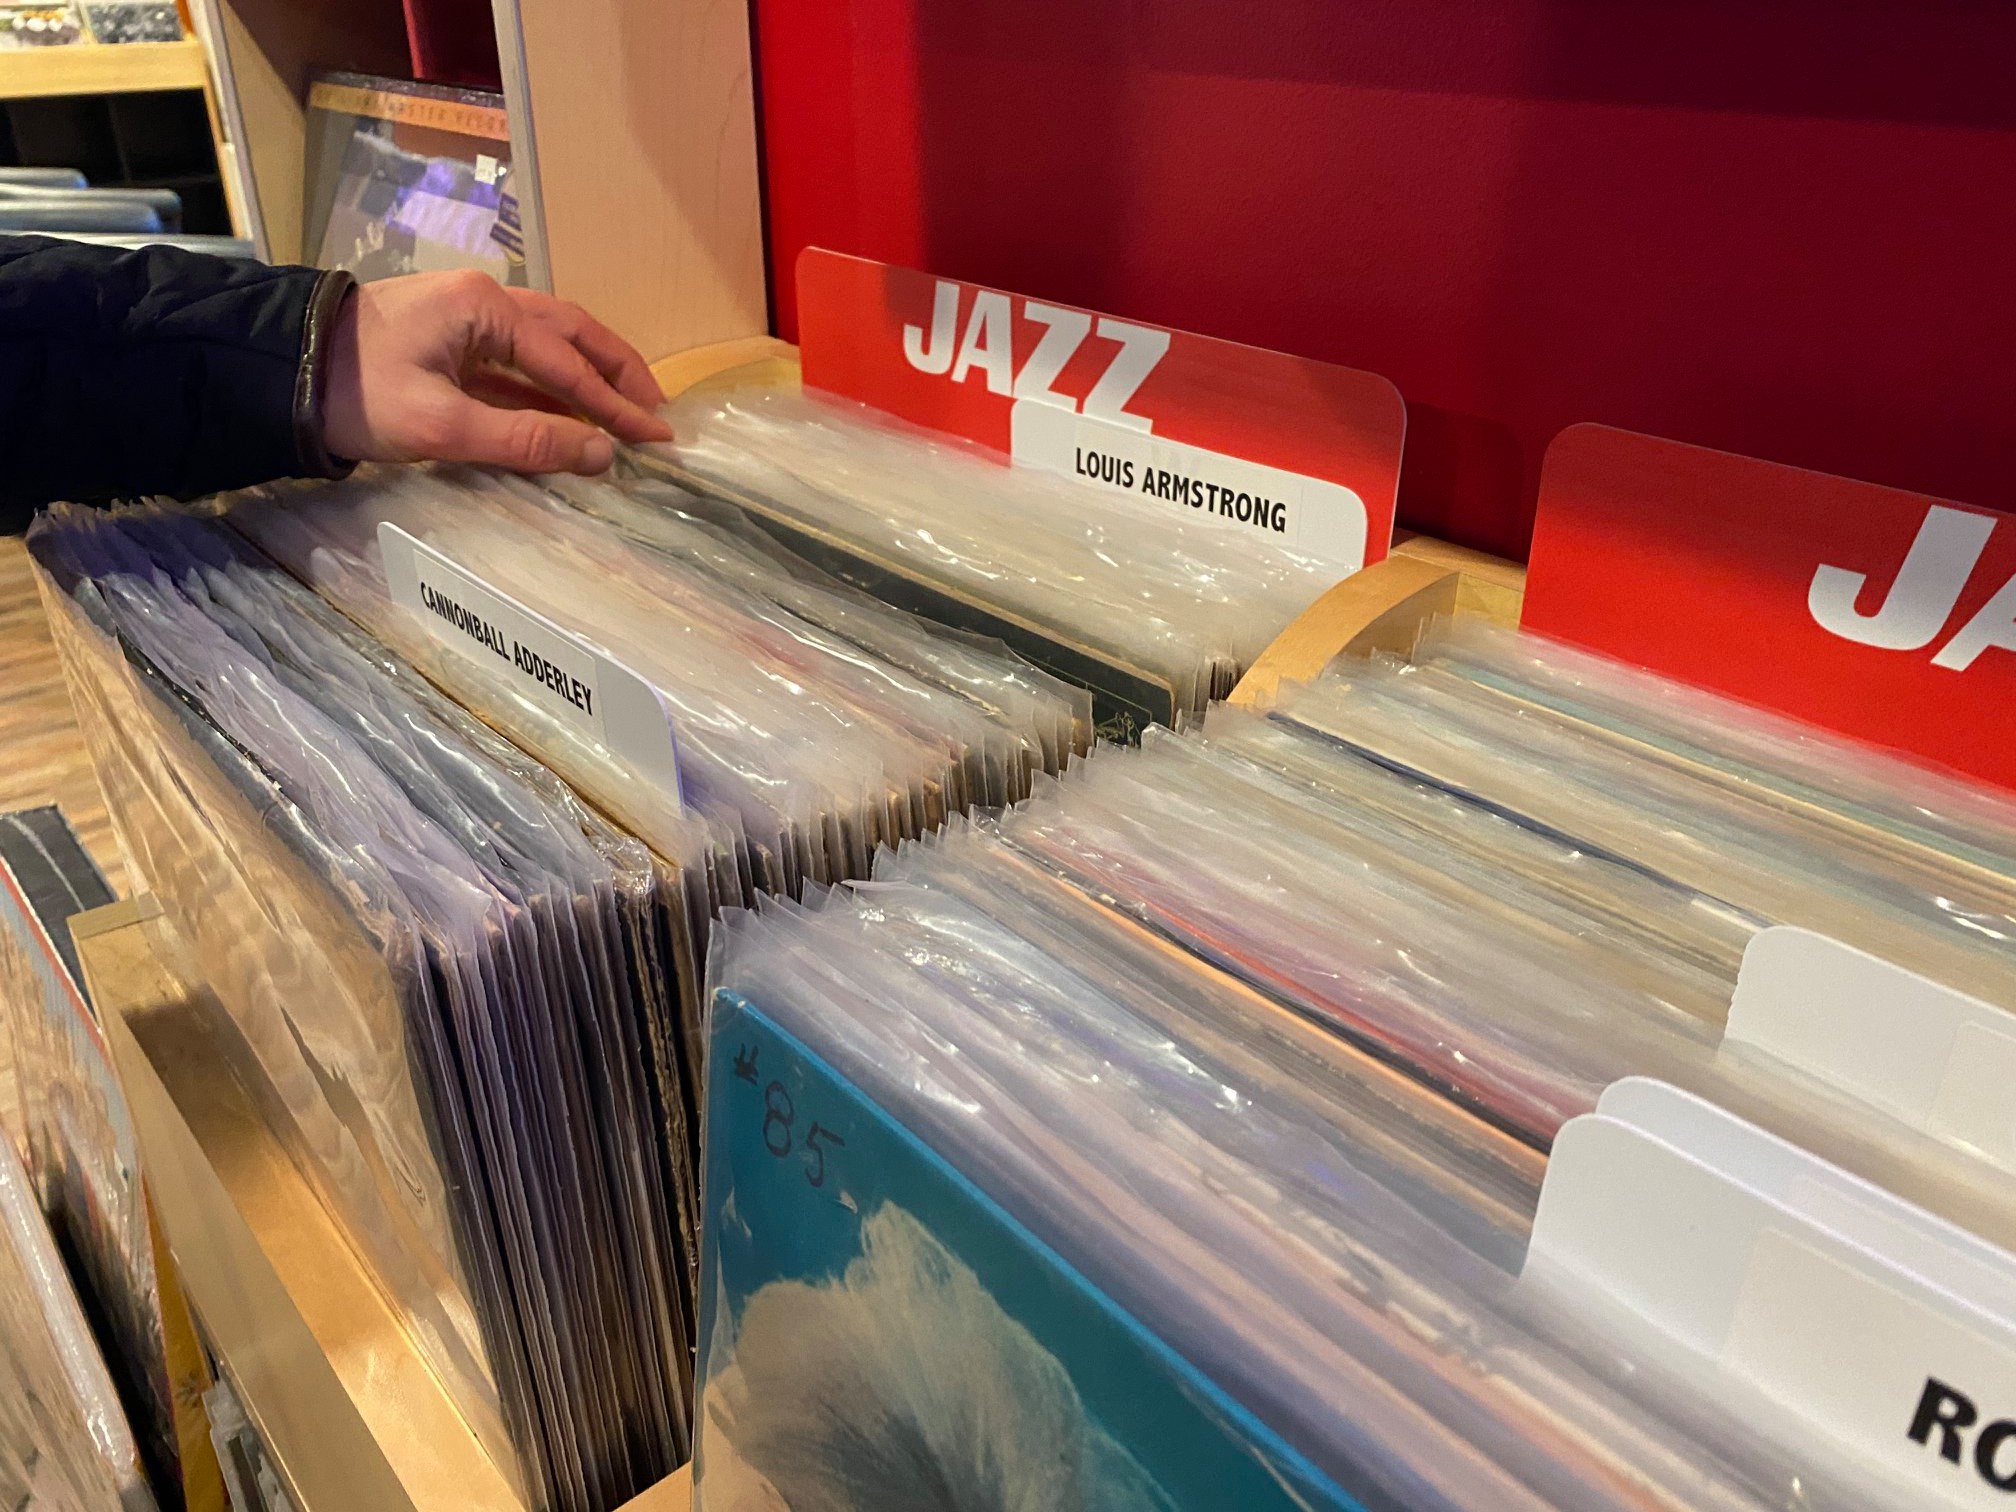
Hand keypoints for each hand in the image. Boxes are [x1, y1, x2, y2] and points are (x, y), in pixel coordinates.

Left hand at [320, 270, 673, 474]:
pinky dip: (554, 389)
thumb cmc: (356, 394)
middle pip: (572, 334)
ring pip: (549, 345)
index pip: (568, 363)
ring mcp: (468, 319)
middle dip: (618, 374)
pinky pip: (520, 364)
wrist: (277, 374)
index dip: (616, 406)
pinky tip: (573, 418)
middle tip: (658, 414)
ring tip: (627, 412)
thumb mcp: (443, 425)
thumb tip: (601, 456)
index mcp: (484, 308)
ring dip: (590, 378)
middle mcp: (485, 301)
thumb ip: (526, 439)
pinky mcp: (452, 343)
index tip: (657, 438)